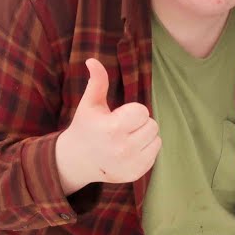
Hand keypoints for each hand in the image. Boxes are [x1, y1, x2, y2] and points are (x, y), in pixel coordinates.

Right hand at [55, 58, 160, 190]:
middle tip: (122, 128)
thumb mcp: (89, 104)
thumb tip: (92, 60)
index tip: (118, 116)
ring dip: (145, 136)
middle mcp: (123, 149)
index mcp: (112, 129)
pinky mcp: (136, 173)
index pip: (142, 112)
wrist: (77, 160)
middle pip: (152, 125)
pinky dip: (147, 149)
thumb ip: (97, 82)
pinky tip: (130, 150)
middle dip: (140, 123)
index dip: (132, 111)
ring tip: (127, 138)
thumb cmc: (86, 127)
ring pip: (157, 139)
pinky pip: (156, 153)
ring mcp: (130, 163)